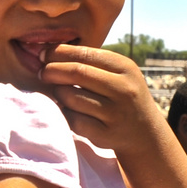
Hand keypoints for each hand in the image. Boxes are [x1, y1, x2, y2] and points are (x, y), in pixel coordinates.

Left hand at [39, 45, 164, 156]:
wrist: (145, 132)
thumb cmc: (121, 95)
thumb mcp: (117, 73)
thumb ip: (90, 62)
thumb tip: (47, 52)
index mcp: (125, 68)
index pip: (85, 54)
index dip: (58, 53)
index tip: (43, 55)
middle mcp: (123, 89)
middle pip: (77, 73)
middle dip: (52, 70)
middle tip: (42, 73)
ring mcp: (115, 114)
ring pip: (71, 97)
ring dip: (57, 93)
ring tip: (58, 92)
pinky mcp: (106, 135)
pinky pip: (73, 120)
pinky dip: (64, 113)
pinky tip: (66, 110)